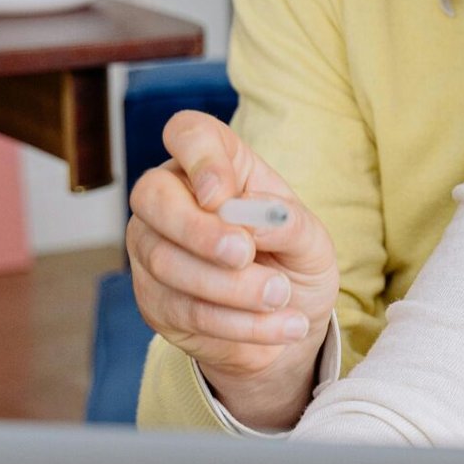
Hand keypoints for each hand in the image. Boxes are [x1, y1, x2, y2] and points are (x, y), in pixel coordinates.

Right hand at [127, 113, 339, 428]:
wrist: (287, 324)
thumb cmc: (295, 262)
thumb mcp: (311, 240)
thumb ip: (287, 222)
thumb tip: (254, 220)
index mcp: (217, 166)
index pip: (188, 134)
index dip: (199, 157)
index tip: (220, 194)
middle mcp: (172, 199)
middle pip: (151, 196)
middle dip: (198, 230)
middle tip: (244, 254)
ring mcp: (153, 248)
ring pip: (166, 261)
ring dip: (231, 286)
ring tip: (281, 297)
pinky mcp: (154, 299)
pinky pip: (183, 309)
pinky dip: (236, 323)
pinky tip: (277, 329)